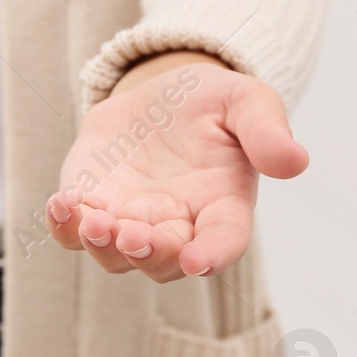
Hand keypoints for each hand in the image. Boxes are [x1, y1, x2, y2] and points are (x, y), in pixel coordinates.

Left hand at [46, 52, 307, 281]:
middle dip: (149, 253)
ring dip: (104, 246)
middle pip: (165, 262)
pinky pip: (73, 232)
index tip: (198, 261)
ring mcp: (130, 222)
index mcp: (222, 206)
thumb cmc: (210, 104)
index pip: (224, 242)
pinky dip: (64, 226)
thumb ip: (265, 130)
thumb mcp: (245, 101)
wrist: (158, 94)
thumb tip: (296, 161)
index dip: (213, 255)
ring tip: (94, 221)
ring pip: (115, 257)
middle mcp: (177, 226)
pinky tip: (60, 204)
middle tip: (134, 236)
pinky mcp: (91, 206)